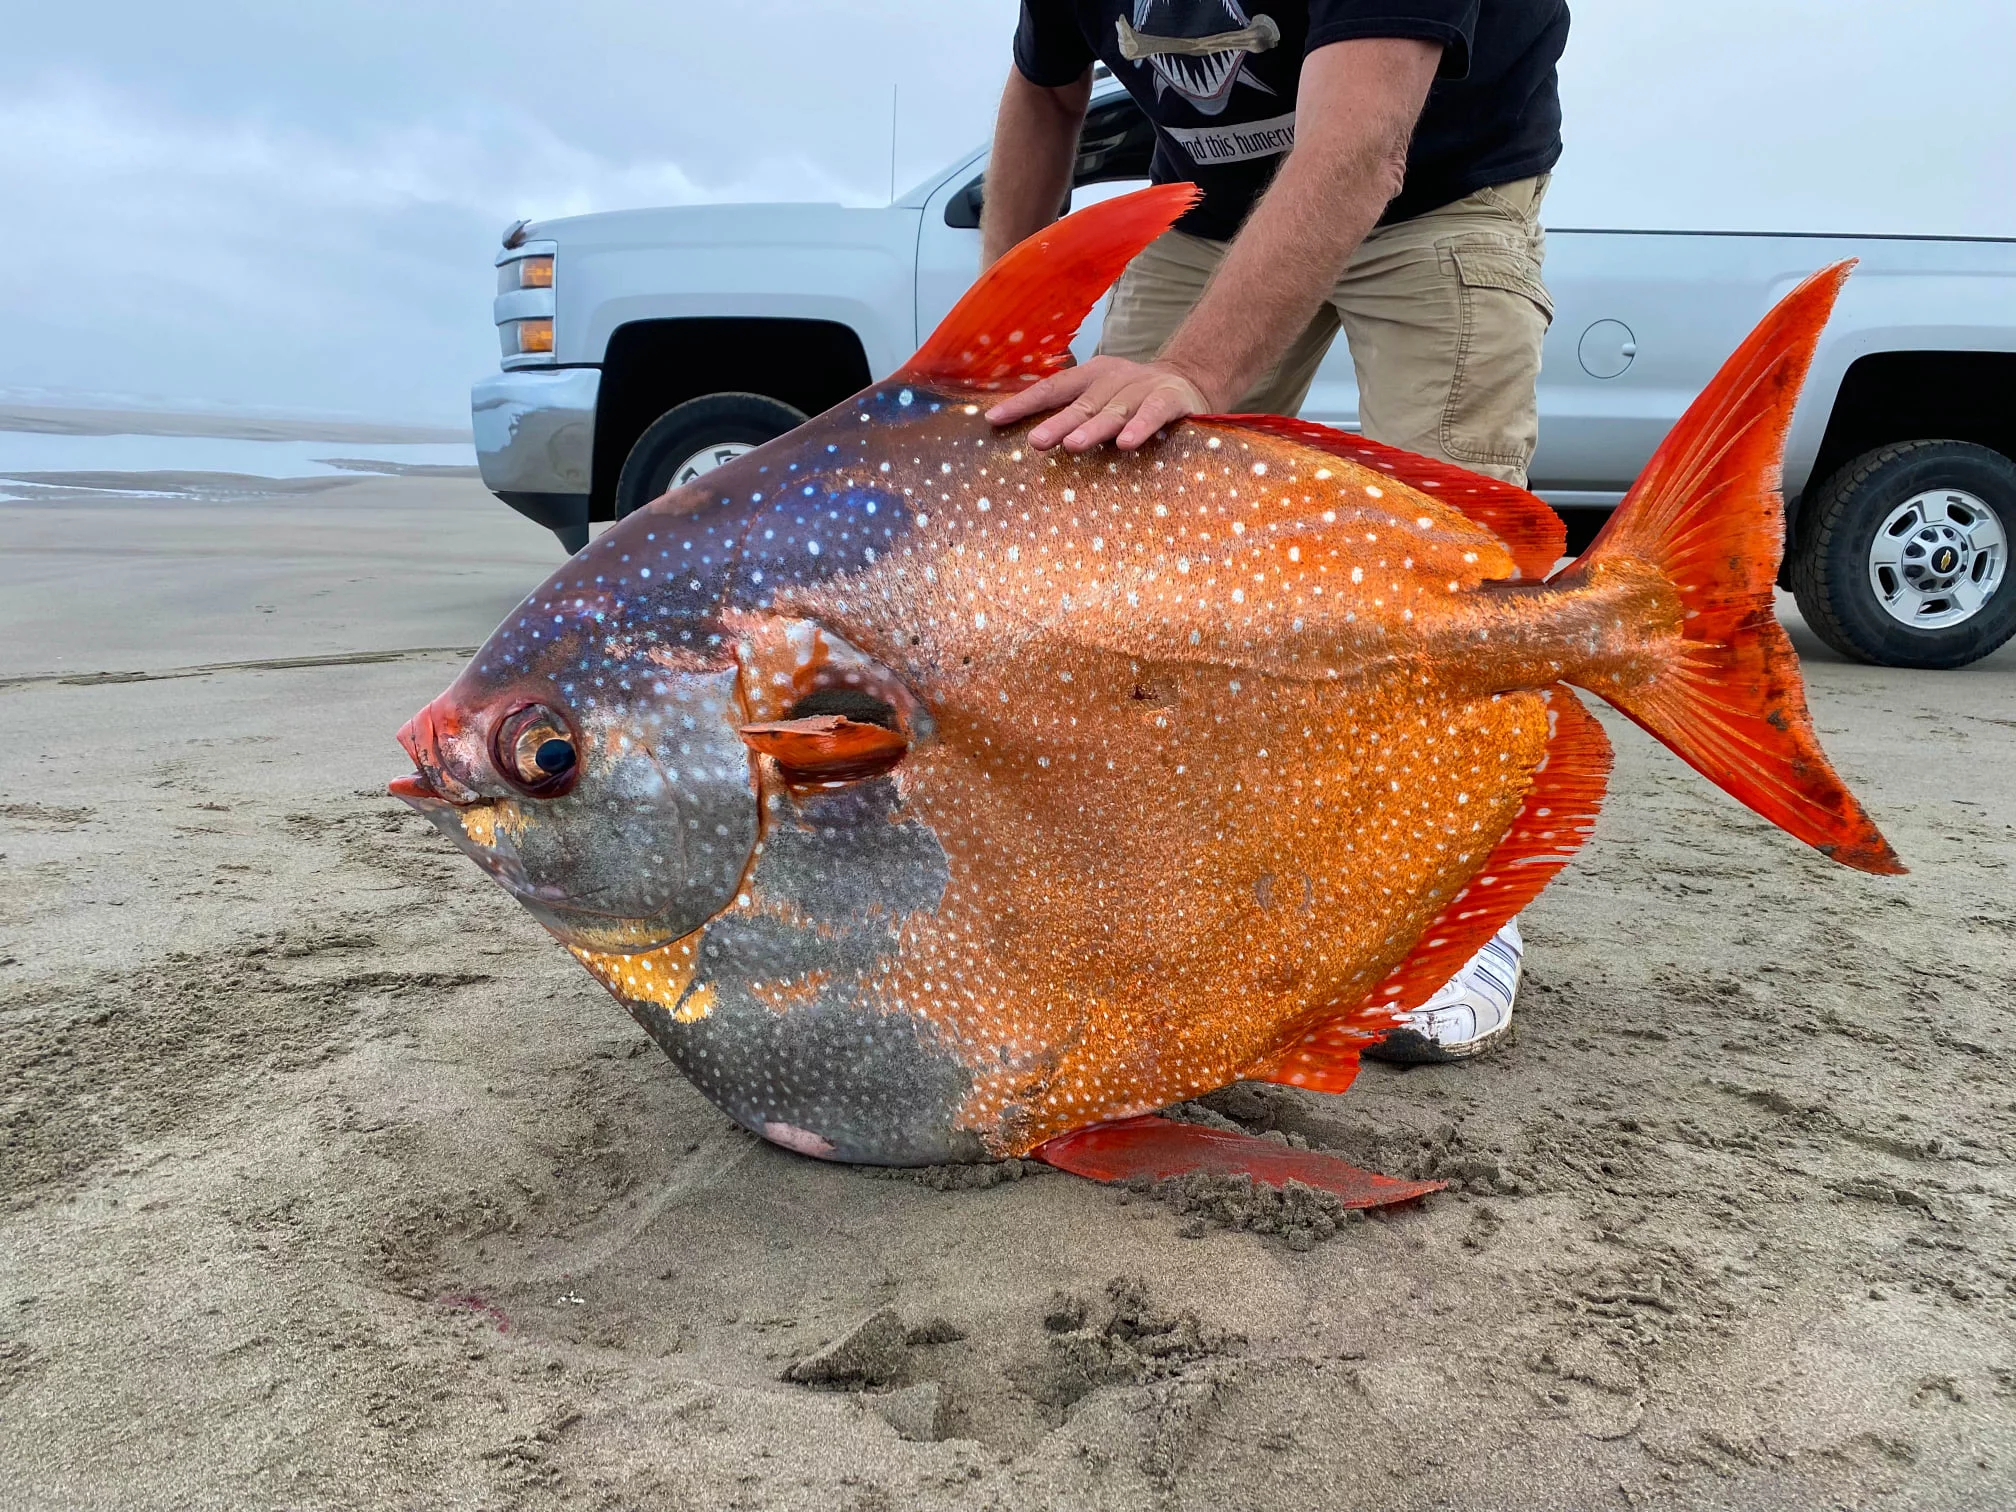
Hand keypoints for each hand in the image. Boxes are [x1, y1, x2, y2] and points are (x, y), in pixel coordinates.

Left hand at [984, 355, 1213, 451]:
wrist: (1191, 381)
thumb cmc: (1134, 399)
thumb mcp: (1101, 399)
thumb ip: (1073, 413)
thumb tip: (1028, 438)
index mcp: (1090, 376)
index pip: (1052, 389)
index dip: (1023, 403)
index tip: (994, 420)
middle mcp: (1113, 378)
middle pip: (1081, 404)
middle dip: (1057, 422)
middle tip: (1035, 442)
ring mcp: (1142, 386)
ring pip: (1114, 410)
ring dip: (1093, 429)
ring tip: (1072, 446)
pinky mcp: (1170, 398)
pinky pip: (1153, 413)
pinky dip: (1140, 426)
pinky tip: (1126, 443)